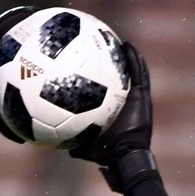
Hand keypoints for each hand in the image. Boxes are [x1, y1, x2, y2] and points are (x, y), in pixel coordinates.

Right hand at [0, 6, 37, 137]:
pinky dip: (14, 19)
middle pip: (14, 43)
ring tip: (40, 15)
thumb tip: (23, 141)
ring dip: (23, 21)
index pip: (16, 62)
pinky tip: (29, 13)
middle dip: (29, 36)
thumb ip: (10, 128)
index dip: (29, 56)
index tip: (45, 54)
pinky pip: (1, 26)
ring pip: (9, 30)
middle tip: (47, 32)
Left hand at [70, 42, 159, 191]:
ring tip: (117, 39)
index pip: (103, 90)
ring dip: (126, 55)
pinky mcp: (143, 96)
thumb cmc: (105, 153)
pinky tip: (128, 47)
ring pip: (131, 71)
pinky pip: (140, 74)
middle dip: (111, 62)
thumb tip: (51, 140)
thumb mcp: (83, 145)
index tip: (86, 63)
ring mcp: (133, 97)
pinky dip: (135, 60)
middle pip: (117, 77)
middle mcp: (121, 101)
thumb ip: (70, 140)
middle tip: (101, 45)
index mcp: (109, 110)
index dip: (97, 77)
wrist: (125, 156)